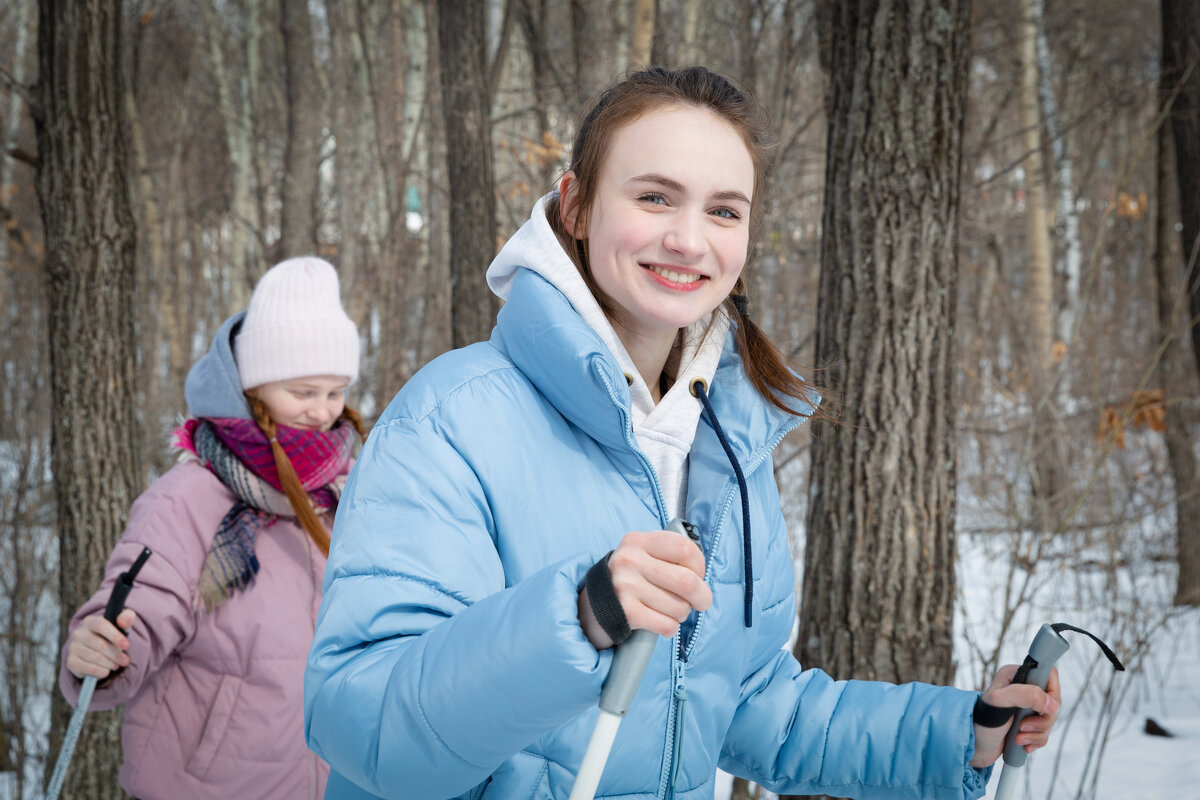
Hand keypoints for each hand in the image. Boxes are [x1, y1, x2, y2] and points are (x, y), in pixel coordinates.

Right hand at [66, 609, 136, 679]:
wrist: (96, 649)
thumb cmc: (111, 635)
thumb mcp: (121, 625)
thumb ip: (127, 618)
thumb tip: (123, 621)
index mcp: (90, 621)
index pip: (101, 625)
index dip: (115, 636)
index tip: (127, 646)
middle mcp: (78, 634)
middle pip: (99, 645)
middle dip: (115, 654)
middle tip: (125, 661)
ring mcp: (73, 648)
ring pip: (95, 657)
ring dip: (109, 663)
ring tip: (117, 665)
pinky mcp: (71, 662)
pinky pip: (87, 668)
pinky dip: (100, 671)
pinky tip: (106, 671)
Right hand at [578, 529, 711, 648]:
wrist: (593, 604)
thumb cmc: (631, 578)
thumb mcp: (643, 555)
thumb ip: (669, 557)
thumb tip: (701, 577)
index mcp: (638, 541)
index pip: (685, 549)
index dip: (700, 566)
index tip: (698, 575)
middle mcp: (629, 560)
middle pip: (686, 581)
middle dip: (702, 596)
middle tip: (701, 602)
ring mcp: (625, 586)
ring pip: (678, 607)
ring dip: (682, 614)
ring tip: (670, 610)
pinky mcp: (625, 612)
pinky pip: (666, 625)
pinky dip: (670, 628)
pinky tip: (661, 622)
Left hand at [970, 664, 1060, 767]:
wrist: (973, 744)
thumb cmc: (981, 720)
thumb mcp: (999, 702)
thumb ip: (1025, 695)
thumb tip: (1052, 704)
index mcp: (1016, 675)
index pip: (1049, 674)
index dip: (1051, 693)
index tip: (1041, 708)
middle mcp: (1022, 688)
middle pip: (1053, 702)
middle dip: (1042, 720)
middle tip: (1022, 727)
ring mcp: (1026, 707)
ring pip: (1049, 719)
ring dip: (1037, 733)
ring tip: (1018, 738)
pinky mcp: (1027, 723)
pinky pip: (1044, 732)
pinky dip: (1036, 740)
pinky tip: (1023, 744)